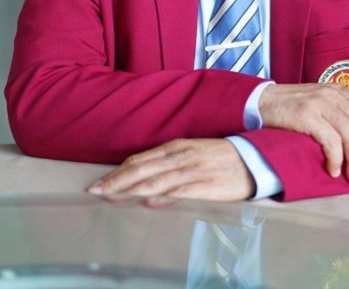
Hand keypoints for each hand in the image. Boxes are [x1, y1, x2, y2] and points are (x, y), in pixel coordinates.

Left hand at [88, 139, 254, 200]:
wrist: (253, 158)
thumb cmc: (220, 156)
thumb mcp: (192, 151)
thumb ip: (170, 160)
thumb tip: (144, 172)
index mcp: (177, 147)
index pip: (140, 160)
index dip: (118, 172)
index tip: (99, 183)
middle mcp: (181, 157)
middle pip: (142, 170)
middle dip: (116, 182)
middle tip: (95, 192)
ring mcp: (193, 171)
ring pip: (156, 181)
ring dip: (130, 190)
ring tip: (111, 199)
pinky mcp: (206, 186)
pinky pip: (180, 192)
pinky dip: (162, 197)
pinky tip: (148, 202)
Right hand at [259, 83, 348, 183]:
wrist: (260, 101)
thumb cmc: (291, 107)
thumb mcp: (319, 101)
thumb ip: (339, 109)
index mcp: (338, 91)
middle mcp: (333, 95)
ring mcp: (320, 104)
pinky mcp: (306, 116)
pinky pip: (331, 141)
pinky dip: (336, 158)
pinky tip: (334, 170)